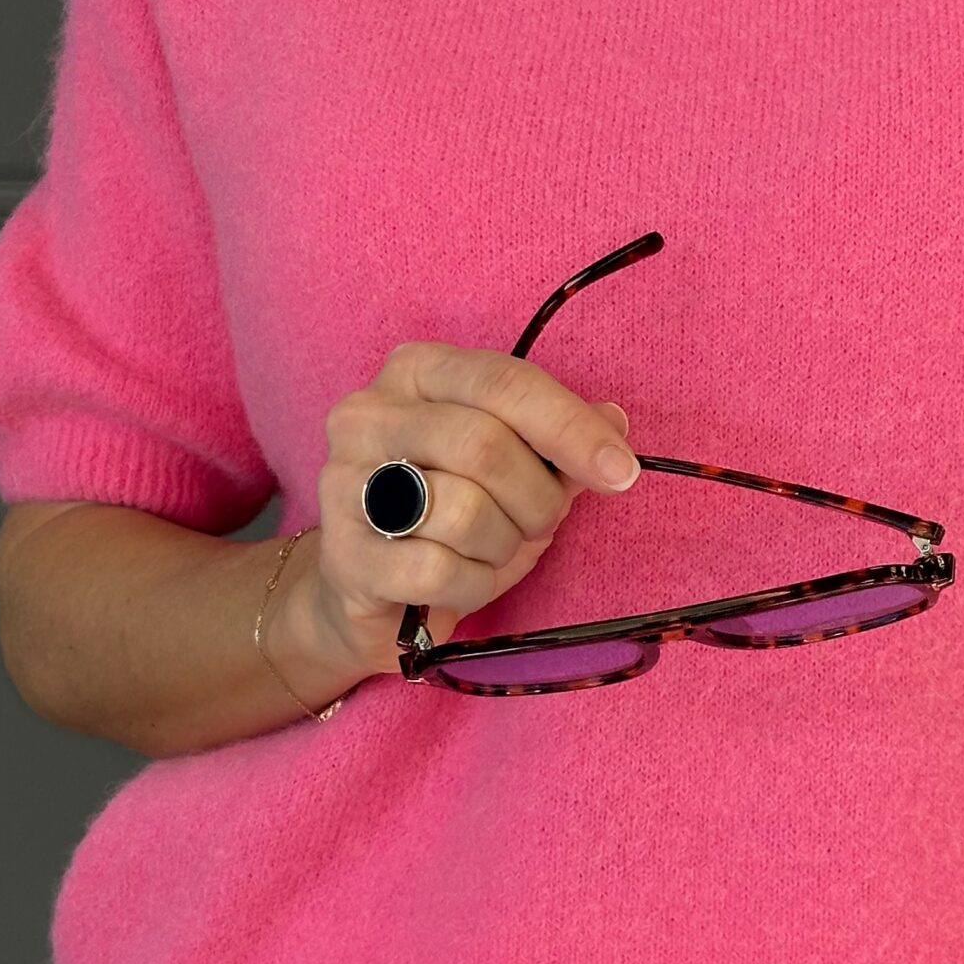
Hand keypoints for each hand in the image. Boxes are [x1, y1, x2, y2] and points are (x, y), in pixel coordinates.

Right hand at [297, 343, 638, 678]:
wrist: (371, 593)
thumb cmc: (450, 515)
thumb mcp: (513, 468)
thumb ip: (558, 441)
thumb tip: (614, 423)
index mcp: (416, 371)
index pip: (504, 382)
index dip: (571, 427)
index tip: (620, 471)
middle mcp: (368, 414)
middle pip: (484, 446)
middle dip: (538, 497)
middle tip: (545, 522)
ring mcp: (344, 483)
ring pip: (463, 511)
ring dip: (504, 543)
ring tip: (495, 548)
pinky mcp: (343, 554)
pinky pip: (439, 570)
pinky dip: (473, 584)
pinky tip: (464, 580)